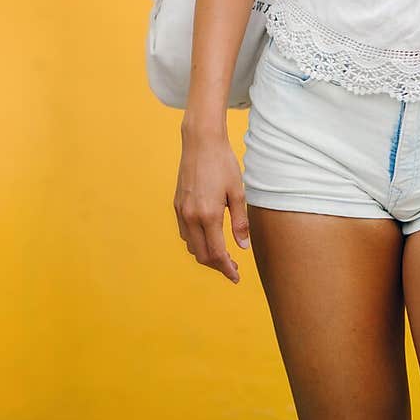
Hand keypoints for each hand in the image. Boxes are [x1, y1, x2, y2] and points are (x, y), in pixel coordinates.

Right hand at [174, 131, 250, 284]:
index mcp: (209, 215)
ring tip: (223, 254)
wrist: (201, 142)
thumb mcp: (237, 192)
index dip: (227, 269)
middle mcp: (191, 216)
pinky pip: (185, 233)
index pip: (217, 254)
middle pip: (202, 255)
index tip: (236, 277)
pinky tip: (208, 236)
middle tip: (232, 267)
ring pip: (191, 246)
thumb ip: (240, 222)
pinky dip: (196, 241)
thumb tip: (243, 247)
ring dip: (206, 254)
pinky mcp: (177, 205)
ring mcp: (182, 211)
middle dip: (217, 265)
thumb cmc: (223, 164)